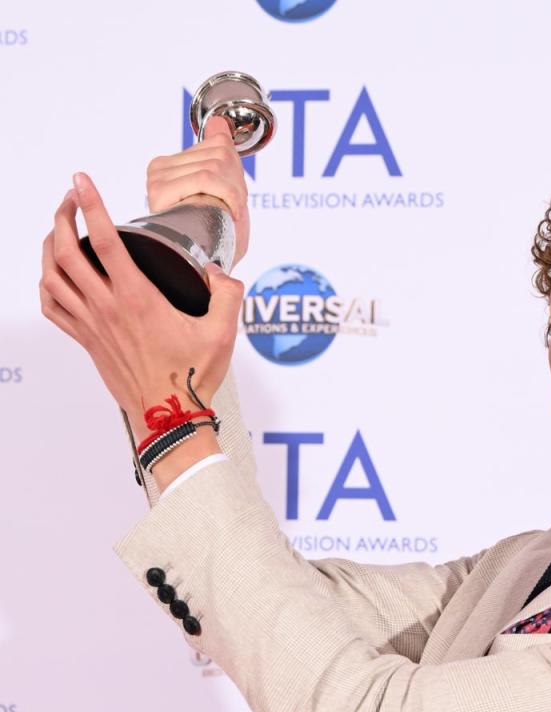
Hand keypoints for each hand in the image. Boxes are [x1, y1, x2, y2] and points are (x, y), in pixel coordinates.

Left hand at [38, 173, 244, 445]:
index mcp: (138, 298)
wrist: (168, 417)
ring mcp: (92, 326)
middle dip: (62, 216)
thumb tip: (220, 271)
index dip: (91, 204)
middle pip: (65, 251)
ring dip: (48, 246)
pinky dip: (46, 284)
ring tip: (59, 228)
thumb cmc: (193, 377)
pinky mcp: (87, 342)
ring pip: (51, 276)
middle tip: (71, 198)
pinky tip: (53, 275)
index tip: (81, 180)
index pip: (104, 240)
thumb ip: (228, 293)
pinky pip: (52, 307)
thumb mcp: (224, 332)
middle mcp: (107, 308)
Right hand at [145, 116, 249, 267]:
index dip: (235, 171)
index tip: (231, 196)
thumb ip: (221, 150)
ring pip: (214, 166)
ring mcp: (157, 179)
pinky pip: (205, 177)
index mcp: (171, 165)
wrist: (212, 267)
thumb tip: (218, 121)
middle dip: (236, 183)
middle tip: (230, 208)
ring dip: (233, 192)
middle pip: (218, 155)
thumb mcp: (227, 186)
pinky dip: (227, 195)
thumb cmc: (219, 232)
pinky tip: (227, 212)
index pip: (217, 144)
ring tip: (226, 212)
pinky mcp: (160, 190)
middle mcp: (159, 169)